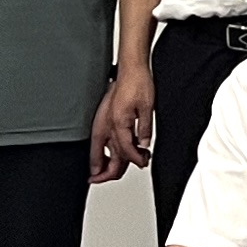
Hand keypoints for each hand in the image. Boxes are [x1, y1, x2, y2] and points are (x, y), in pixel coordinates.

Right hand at [91, 69, 154, 183]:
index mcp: (118, 123)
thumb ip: (145, 129)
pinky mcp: (102, 117)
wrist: (131, 68)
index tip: (143, 162)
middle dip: (109, 171)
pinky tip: (106, 154)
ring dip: (104, 162)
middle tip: (110, 179)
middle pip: (105, 156)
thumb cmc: (137, 82)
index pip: (125, 151)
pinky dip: (102, 151)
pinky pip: (100, 140)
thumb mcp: (148, 107)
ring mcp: (102, 121)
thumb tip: (144, 146)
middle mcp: (106, 124)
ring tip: (106, 172)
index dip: (135, 160)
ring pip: (98, 150)